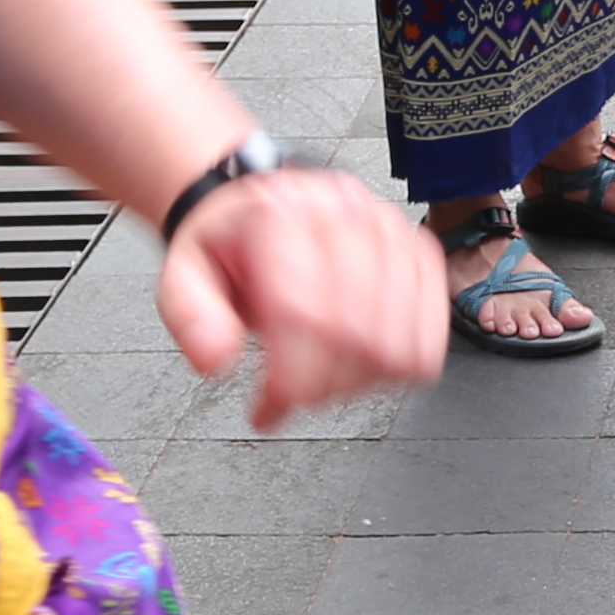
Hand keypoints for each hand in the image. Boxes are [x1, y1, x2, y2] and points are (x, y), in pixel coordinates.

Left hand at [158, 161, 443, 430]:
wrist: (264, 209)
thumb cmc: (230, 247)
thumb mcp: (182, 276)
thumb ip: (189, 316)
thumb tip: (215, 360)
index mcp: (278, 211)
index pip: (301, 309)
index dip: (291, 374)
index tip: (271, 405)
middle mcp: (341, 211)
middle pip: (353, 330)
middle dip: (323, 385)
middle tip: (294, 398)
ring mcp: (388, 228)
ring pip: (396, 337)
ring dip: (359, 382)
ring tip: (325, 383)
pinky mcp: (419, 250)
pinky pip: (433, 327)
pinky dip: (403, 366)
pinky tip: (366, 369)